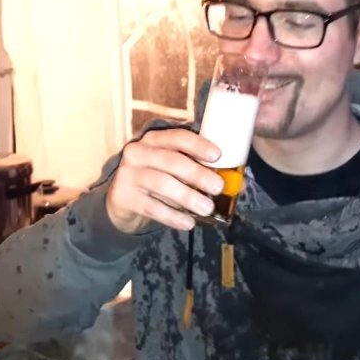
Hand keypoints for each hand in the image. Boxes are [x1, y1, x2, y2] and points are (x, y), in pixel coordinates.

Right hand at [105, 129, 224, 233]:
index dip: (198, 145)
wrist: (122, 200)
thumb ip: (197, 169)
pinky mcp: (124, 197)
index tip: (218, 155)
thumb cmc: (157, 178)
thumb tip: (237, 181)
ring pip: (162, 184)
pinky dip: (173, 216)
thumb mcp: (172, 168)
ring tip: (207, 209)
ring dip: (188, 197)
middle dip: (197, 174)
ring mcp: (128, 174)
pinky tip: (188, 222)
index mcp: (154, 140)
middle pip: (171, 161)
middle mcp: (138, 152)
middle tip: (218, 187)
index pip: (177, 137)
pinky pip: (153, 208)